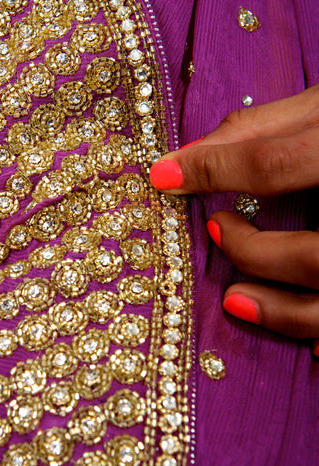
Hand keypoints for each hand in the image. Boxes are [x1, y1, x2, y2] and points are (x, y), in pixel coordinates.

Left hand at [149, 84, 318, 351]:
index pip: (276, 163)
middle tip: (214, 231)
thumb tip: (191, 153)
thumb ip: (268, 125)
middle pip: (315, 255)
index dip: (210, 169)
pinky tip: (301, 341)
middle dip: (250, 251)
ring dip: (277, 311)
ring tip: (234, 299)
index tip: (163, 175)